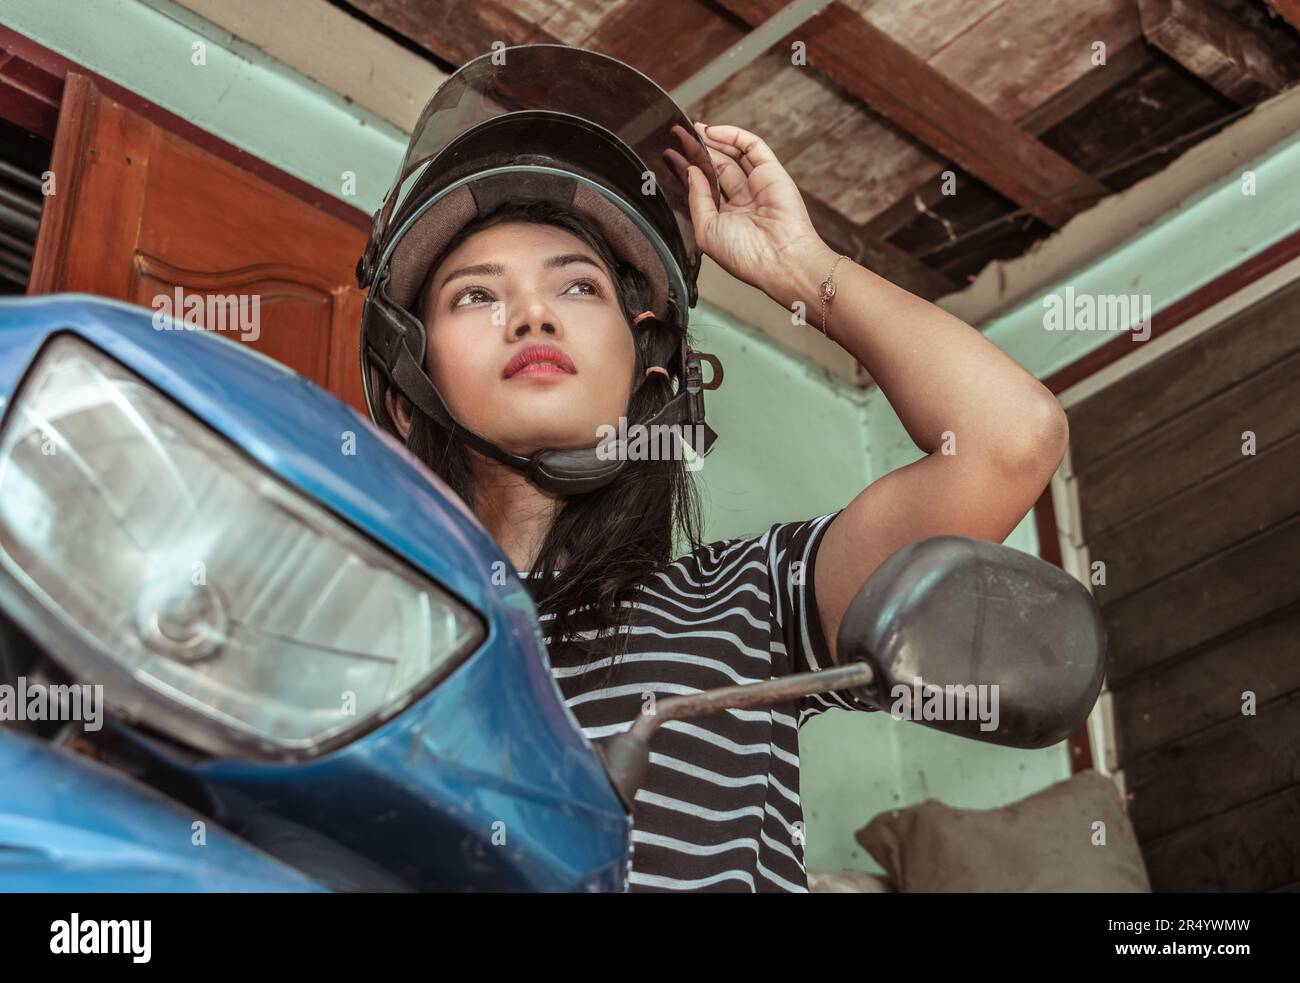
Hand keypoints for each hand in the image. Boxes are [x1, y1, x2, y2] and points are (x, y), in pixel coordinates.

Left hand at [663, 122, 830, 301]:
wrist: (779, 258)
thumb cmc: (744, 255)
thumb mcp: (706, 230)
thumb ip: (697, 199)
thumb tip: (691, 171)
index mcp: (726, 219)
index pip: (702, 188)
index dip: (686, 171)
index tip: (669, 157)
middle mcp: (742, 202)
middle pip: (715, 169)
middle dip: (696, 152)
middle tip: (677, 136)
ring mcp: (757, 185)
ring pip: (732, 155)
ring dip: (712, 141)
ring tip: (691, 130)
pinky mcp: (772, 172)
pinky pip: (751, 147)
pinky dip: (732, 136)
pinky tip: (712, 132)